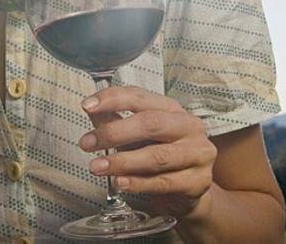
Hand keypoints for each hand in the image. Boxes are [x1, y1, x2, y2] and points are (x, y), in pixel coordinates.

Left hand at [79, 86, 215, 217]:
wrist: (188, 190)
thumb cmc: (161, 155)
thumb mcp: (139, 136)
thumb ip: (115, 121)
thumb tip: (90, 109)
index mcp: (172, 109)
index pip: (140, 96)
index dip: (112, 99)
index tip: (87, 105)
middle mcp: (189, 126)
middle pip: (151, 123)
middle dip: (114, 133)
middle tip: (87, 143)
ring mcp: (197, 154)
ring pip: (157, 156)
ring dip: (122, 162)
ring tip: (98, 167)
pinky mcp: (198, 181)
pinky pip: (164, 182)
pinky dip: (139, 183)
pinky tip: (120, 182)